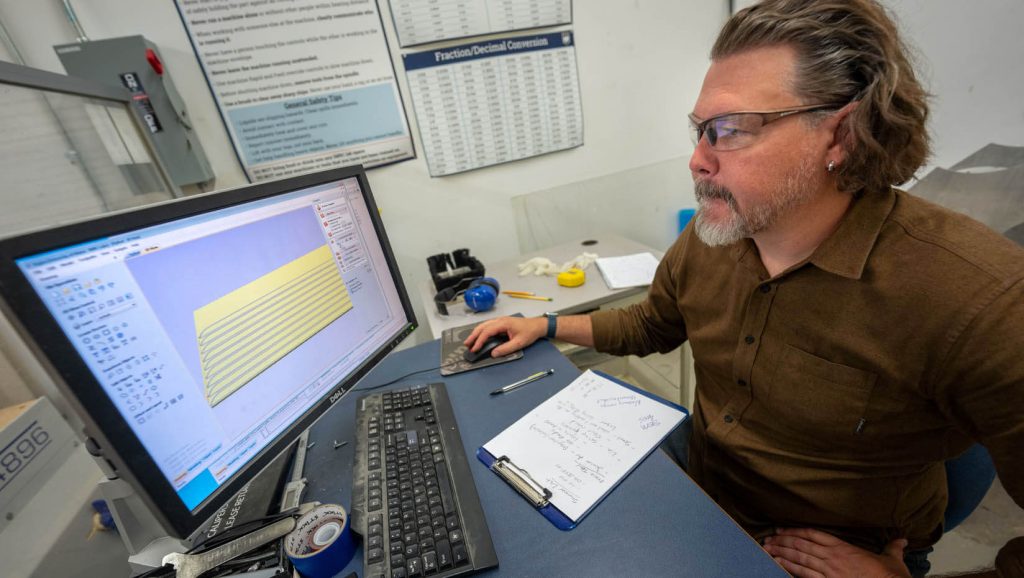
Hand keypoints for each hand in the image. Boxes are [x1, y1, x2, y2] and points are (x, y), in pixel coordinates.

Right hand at [464, 316, 545, 357]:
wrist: (538, 325)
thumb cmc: (530, 332)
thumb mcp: (519, 343)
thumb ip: (506, 349)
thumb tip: (493, 354)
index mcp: (503, 323)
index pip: (487, 332)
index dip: (479, 340)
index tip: (475, 349)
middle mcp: (500, 320)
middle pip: (483, 327)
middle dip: (474, 336)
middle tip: (467, 345)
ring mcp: (500, 320)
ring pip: (484, 325)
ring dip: (476, 333)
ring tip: (470, 341)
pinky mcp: (502, 323)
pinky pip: (488, 326)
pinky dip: (482, 331)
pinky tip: (479, 336)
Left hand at [762, 528, 910, 577]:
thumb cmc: (891, 577)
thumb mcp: (893, 560)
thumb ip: (893, 548)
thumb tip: (902, 540)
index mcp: (845, 548)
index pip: (815, 534)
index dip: (797, 531)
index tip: (782, 529)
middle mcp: (833, 557)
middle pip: (802, 544)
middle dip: (783, 540)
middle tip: (768, 538)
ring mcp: (829, 570)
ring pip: (800, 557)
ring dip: (782, 552)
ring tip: (767, 548)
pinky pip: (804, 573)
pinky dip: (789, 567)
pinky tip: (777, 563)